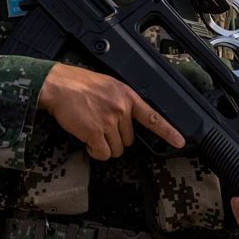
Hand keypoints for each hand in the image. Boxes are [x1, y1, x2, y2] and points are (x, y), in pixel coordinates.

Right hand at [39, 63, 184, 159]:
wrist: (58, 85)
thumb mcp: (109, 86)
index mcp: (127, 96)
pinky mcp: (94, 132)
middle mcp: (121, 109)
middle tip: (100, 126)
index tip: (180, 142)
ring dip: (104, 146)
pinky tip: (86, 140)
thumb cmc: (80, 85)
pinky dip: (94, 151)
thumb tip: (127, 120)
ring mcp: (109, 121)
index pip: (153, 117)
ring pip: (116, 150)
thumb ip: (122, 101)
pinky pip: (102, 153)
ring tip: (92, 131)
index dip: (168, 132)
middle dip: (115, 138)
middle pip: (129, 141)